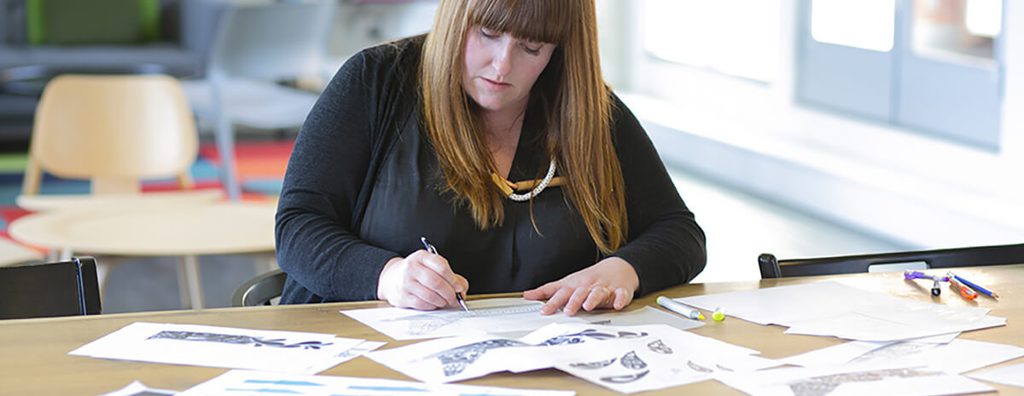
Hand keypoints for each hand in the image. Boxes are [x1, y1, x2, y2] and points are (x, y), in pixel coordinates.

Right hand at [377, 250, 468, 309]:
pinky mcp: (403, 296)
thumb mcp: (431, 267)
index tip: (459, 287)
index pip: (441, 266)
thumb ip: (449, 275)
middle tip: (455, 298)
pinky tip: (435, 303)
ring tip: (445, 301)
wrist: (391, 278)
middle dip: (449, 293)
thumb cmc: (416, 272)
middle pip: (436, 282)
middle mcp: (412, 267)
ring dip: (442, 301)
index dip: (453, 279)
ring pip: (430, 295)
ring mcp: (406, 282)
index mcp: (422, 257)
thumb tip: (462, 288)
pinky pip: (422, 304)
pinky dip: (432, 305)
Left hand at [523, 257, 638, 315]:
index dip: (552, 302)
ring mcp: (604, 288)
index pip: (561, 294)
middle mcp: (588, 286)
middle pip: (579, 293)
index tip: (544, 311)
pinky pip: (621, 295)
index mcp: (575, 285)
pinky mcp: (620, 291)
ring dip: (593, 299)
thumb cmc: (588, 279)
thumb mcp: (566, 283)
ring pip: (598, 293)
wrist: (616, 268)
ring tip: (588, 306)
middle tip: (568, 311)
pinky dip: (620, 299)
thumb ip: (547, 291)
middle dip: (573, 301)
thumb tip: (527, 295)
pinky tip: (618, 304)